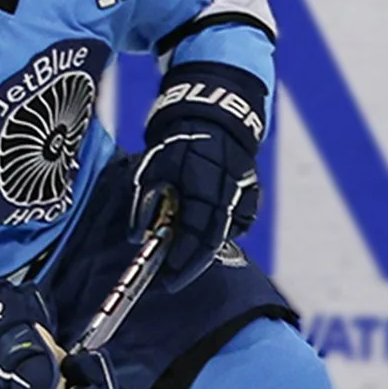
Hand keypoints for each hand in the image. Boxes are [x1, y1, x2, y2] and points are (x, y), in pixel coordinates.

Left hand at [131, 62, 267, 292]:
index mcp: (200, 183)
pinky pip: (244, 218)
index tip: (168, 278)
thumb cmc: (177, 138)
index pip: (194, 233)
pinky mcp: (251, 188)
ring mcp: (242, 189)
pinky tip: (212, 235)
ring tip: (188, 259)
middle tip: (175, 278)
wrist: (212, 110)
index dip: (182, 259)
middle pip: (212, 239)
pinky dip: (229, 230)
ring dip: (209, 248)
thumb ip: (144, 201)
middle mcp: (225, 190)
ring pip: (230, 231)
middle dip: (193, 263)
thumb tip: (135, 235)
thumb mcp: (152, 166)